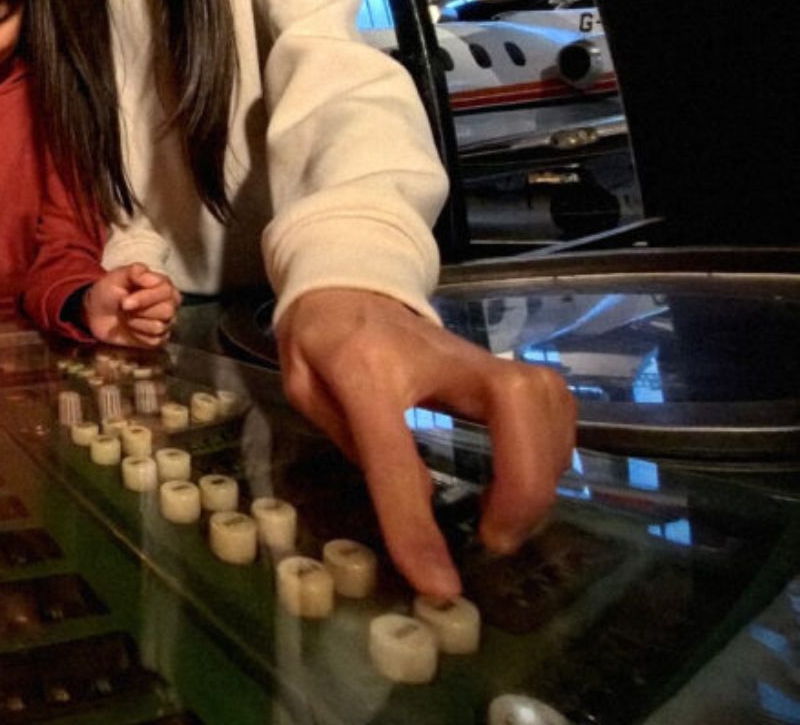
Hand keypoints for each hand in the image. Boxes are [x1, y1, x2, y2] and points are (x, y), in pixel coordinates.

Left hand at [83, 264, 177, 346]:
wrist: (96, 313)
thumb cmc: (109, 291)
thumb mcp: (118, 276)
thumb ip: (135, 271)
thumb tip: (150, 276)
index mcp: (164, 285)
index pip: (166, 292)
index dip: (145, 298)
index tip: (125, 302)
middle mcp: (169, 303)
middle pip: (166, 311)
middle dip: (139, 311)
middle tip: (124, 308)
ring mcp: (165, 322)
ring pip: (159, 327)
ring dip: (136, 323)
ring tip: (126, 316)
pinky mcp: (158, 339)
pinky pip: (153, 340)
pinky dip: (137, 335)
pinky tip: (130, 328)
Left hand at [277, 288, 575, 598]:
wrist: (344, 279)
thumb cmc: (319, 341)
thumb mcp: (307, 389)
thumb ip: (355, 443)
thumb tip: (416, 504)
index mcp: (364, 369)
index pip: (396, 451)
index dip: (414, 522)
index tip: (437, 582)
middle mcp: (435, 356)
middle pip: (513, 405)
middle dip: (525, 481)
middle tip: (497, 537)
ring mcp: (475, 353)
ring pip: (545, 397)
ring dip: (545, 468)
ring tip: (510, 518)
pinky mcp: (499, 362)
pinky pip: (551, 399)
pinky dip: (555, 445)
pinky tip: (529, 480)